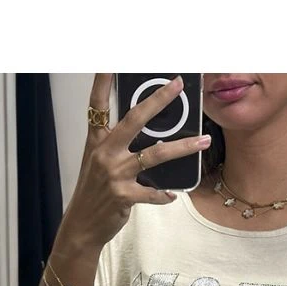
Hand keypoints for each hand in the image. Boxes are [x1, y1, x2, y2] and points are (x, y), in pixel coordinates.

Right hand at [60, 73, 210, 251]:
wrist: (81, 225)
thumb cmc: (93, 192)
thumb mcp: (99, 162)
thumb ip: (117, 145)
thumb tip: (149, 134)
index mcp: (96, 141)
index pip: (97, 104)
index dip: (102, 81)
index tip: (109, 60)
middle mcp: (105, 153)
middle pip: (135, 119)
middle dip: (159, 99)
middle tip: (178, 85)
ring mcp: (114, 174)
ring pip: (155, 154)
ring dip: (183, 147)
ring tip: (204, 141)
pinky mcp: (124, 196)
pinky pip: (153, 192)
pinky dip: (164, 194)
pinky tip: (172, 195)